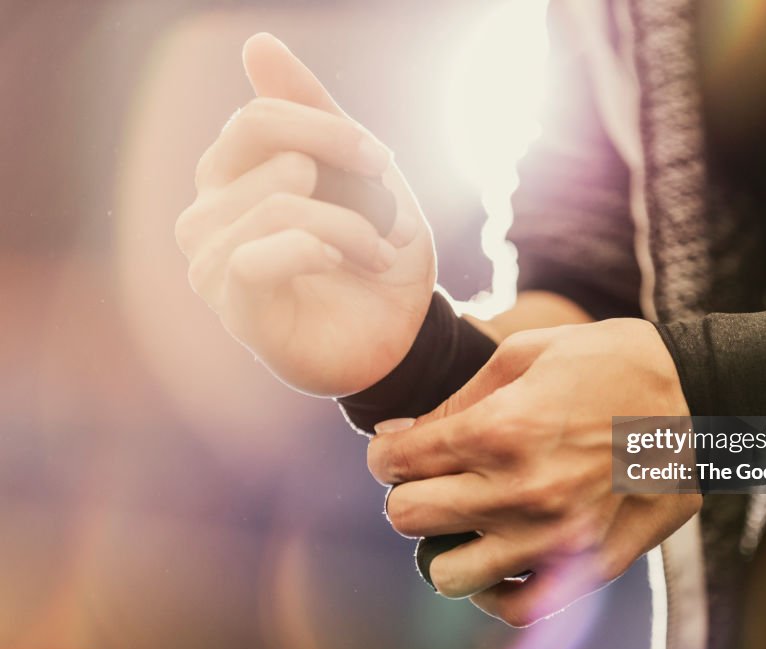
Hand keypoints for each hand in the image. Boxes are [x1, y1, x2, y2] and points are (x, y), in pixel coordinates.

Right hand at [175, 33, 435, 396]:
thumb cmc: (375, 251)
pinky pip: (258, 254)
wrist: (401, 332)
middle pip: (264, 145)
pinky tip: (344, 265)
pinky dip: (319, 249)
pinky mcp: (232, 306)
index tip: (379, 161)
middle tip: (385, 220)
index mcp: (233, 175)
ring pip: (279, 199)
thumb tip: (258, 43)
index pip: (258, 117)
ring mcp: (210, 262)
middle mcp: (207, 213)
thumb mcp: (359, 173)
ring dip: (352, 225)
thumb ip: (313, 112)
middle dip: (347, 179)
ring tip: (379, 254)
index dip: (329, 131)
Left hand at [367, 319, 701, 625]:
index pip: (397, 462)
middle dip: (407, 492)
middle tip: (432, 479)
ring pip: (448, 574)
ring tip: (465, 519)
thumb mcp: (527, 354)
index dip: (388, 453)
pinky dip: (492, 591)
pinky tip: (496, 558)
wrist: (699, 397)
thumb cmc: (609, 363)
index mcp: (500, 430)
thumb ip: (455, 400)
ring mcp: (555, 537)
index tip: (399, 449)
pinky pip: (516, 608)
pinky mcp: (589, 565)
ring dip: (444, 545)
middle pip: (408, 517)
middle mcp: (520, 491)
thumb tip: (400, 436)